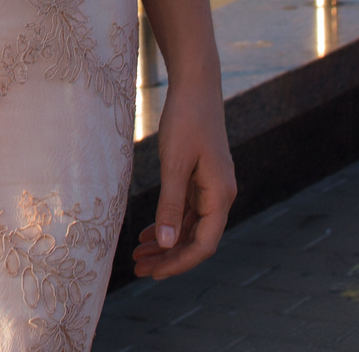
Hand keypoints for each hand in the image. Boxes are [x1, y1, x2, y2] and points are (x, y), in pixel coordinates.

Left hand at [131, 82, 235, 279]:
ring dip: (167, 244)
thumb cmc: (186, 120)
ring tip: (138, 256)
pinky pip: (186, 211)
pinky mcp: (201, 178)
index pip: (204, 244)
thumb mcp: (174, 164)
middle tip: (138, 270)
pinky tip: (148, 234)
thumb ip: (171, 205)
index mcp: (220, 195)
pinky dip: (169, 224)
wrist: (195, 86)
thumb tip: (168, 245)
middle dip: (169, 258)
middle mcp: (220, 195)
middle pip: (197, 240)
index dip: (180, 263)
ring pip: (190, 227)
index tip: (154, 273)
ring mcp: (211, 188)